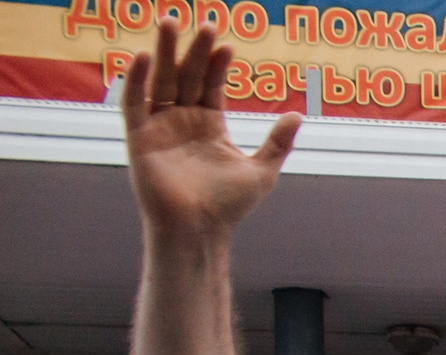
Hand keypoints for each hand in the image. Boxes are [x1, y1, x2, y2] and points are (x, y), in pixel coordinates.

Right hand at [123, 22, 299, 239]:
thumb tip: (298, 114)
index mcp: (209, 124)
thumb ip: (278, 142)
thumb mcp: (261, 170)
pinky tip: (142, 56)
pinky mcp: (138, 137)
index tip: (228, 45)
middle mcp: (182, 119)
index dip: (218, 64)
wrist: (200, 229)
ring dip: (164, 51)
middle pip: (186, 75)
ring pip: (160, 80)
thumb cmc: (229, 206)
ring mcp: (159, 126)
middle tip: (205, 22)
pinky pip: (134, 102)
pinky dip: (136, 79)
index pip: (211, 84)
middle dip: (194, 49)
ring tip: (170, 21)